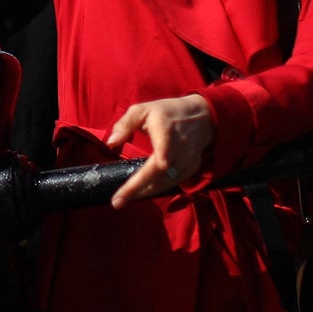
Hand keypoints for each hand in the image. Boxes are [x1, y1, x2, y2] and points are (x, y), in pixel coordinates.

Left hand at [105, 93, 215, 208]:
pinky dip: (157, 188)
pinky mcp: (191, 168)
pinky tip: (142, 191)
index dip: (164, 157)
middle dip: (139, 188)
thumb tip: (110, 143)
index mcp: (166, 129)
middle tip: (117, 201)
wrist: (202, 117)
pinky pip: (173, 183)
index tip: (161, 165)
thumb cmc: (166, 112)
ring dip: (145, 192)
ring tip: (124, 198)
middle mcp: (180, 147)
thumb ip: (124, 124)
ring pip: (166, 182)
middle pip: (161, 172)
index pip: (165, 147)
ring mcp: (188, 160)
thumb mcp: (142, 110)